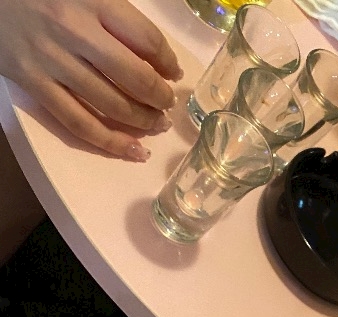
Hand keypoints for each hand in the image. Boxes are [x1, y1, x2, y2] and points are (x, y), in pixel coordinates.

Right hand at [0, 0, 182, 160]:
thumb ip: (116, 17)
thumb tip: (156, 57)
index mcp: (92, 0)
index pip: (145, 38)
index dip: (167, 61)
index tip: (174, 74)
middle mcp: (74, 30)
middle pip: (133, 76)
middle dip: (159, 98)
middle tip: (167, 106)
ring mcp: (53, 60)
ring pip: (110, 104)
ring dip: (141, 121)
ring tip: (155, 125)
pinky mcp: (34, 84)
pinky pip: (79, 123)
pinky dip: (110, 142)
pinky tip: (132, 151)